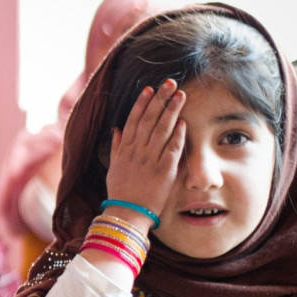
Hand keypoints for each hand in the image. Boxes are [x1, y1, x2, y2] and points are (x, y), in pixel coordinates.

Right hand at [103, 78, 185, 232]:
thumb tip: (116, 129)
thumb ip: (116, 147)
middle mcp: (137, 152)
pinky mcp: (163, 172)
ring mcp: (149, 161)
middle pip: (148, 120)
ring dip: (171, 112)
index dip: (141, 104)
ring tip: (180, 95)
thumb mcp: (114, 167)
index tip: (149, 89)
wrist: (126, 213)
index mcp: (125, 150)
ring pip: (161, 131)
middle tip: (169, 83)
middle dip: (159, 100)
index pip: (133, 120)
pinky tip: (183, 122)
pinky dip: (177, 136)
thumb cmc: (121, 192)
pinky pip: (171, 150)